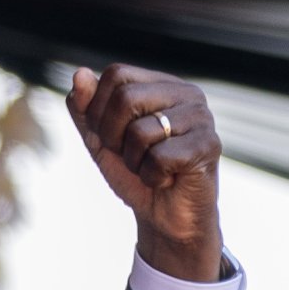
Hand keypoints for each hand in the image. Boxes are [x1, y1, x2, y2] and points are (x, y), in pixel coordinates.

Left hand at [66, 64, 223, 281]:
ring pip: (141, 131)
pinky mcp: (209, 146)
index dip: (98, 109)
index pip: (116, 74)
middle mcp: (186, 94)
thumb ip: (85, 108)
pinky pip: (160, 158)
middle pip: (126, 98)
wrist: (163, 215)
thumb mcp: (100, 138)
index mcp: (161, 84)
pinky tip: (166, 179)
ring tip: (151, 167)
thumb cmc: (134, 172)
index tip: (110, 135)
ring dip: (133, 161)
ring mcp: (202, 118)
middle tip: (129, 155)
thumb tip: (79, 73)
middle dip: (113, 136)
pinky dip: (151, 177)